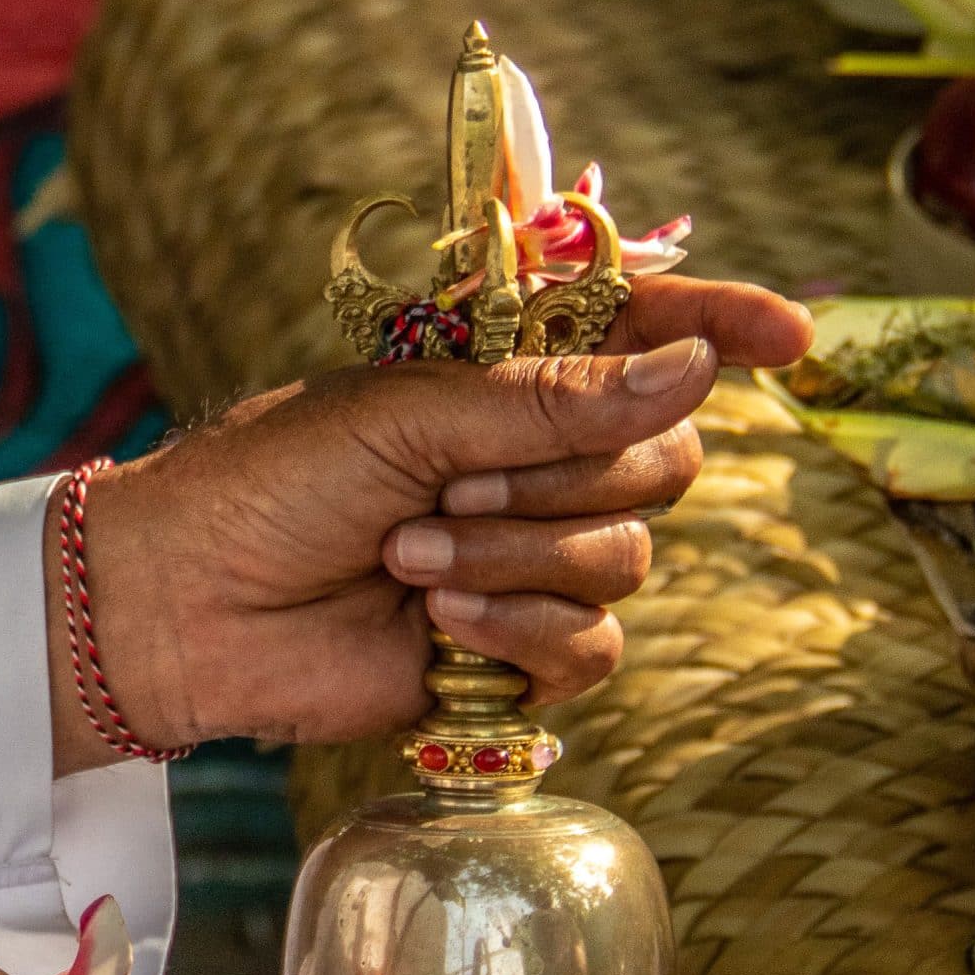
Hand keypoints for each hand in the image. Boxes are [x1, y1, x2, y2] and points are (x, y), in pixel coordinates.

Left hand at [49, 276, 811, 760]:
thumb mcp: (401, 416)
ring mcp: (526, 552)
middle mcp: (525, 456)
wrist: (185, 606)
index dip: (718, 326)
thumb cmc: (265, 482)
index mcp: (494, 374)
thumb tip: (694, 366)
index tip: (789, 337)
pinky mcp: (516, 648)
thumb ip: (548, 401)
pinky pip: (595, 642)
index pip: (637, 334)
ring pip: (626, 551)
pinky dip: (517, 630)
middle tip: (448, 485)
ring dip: (515, 554)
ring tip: (406, 554)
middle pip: (659, 452)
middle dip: (561, 472)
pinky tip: (434, 622)